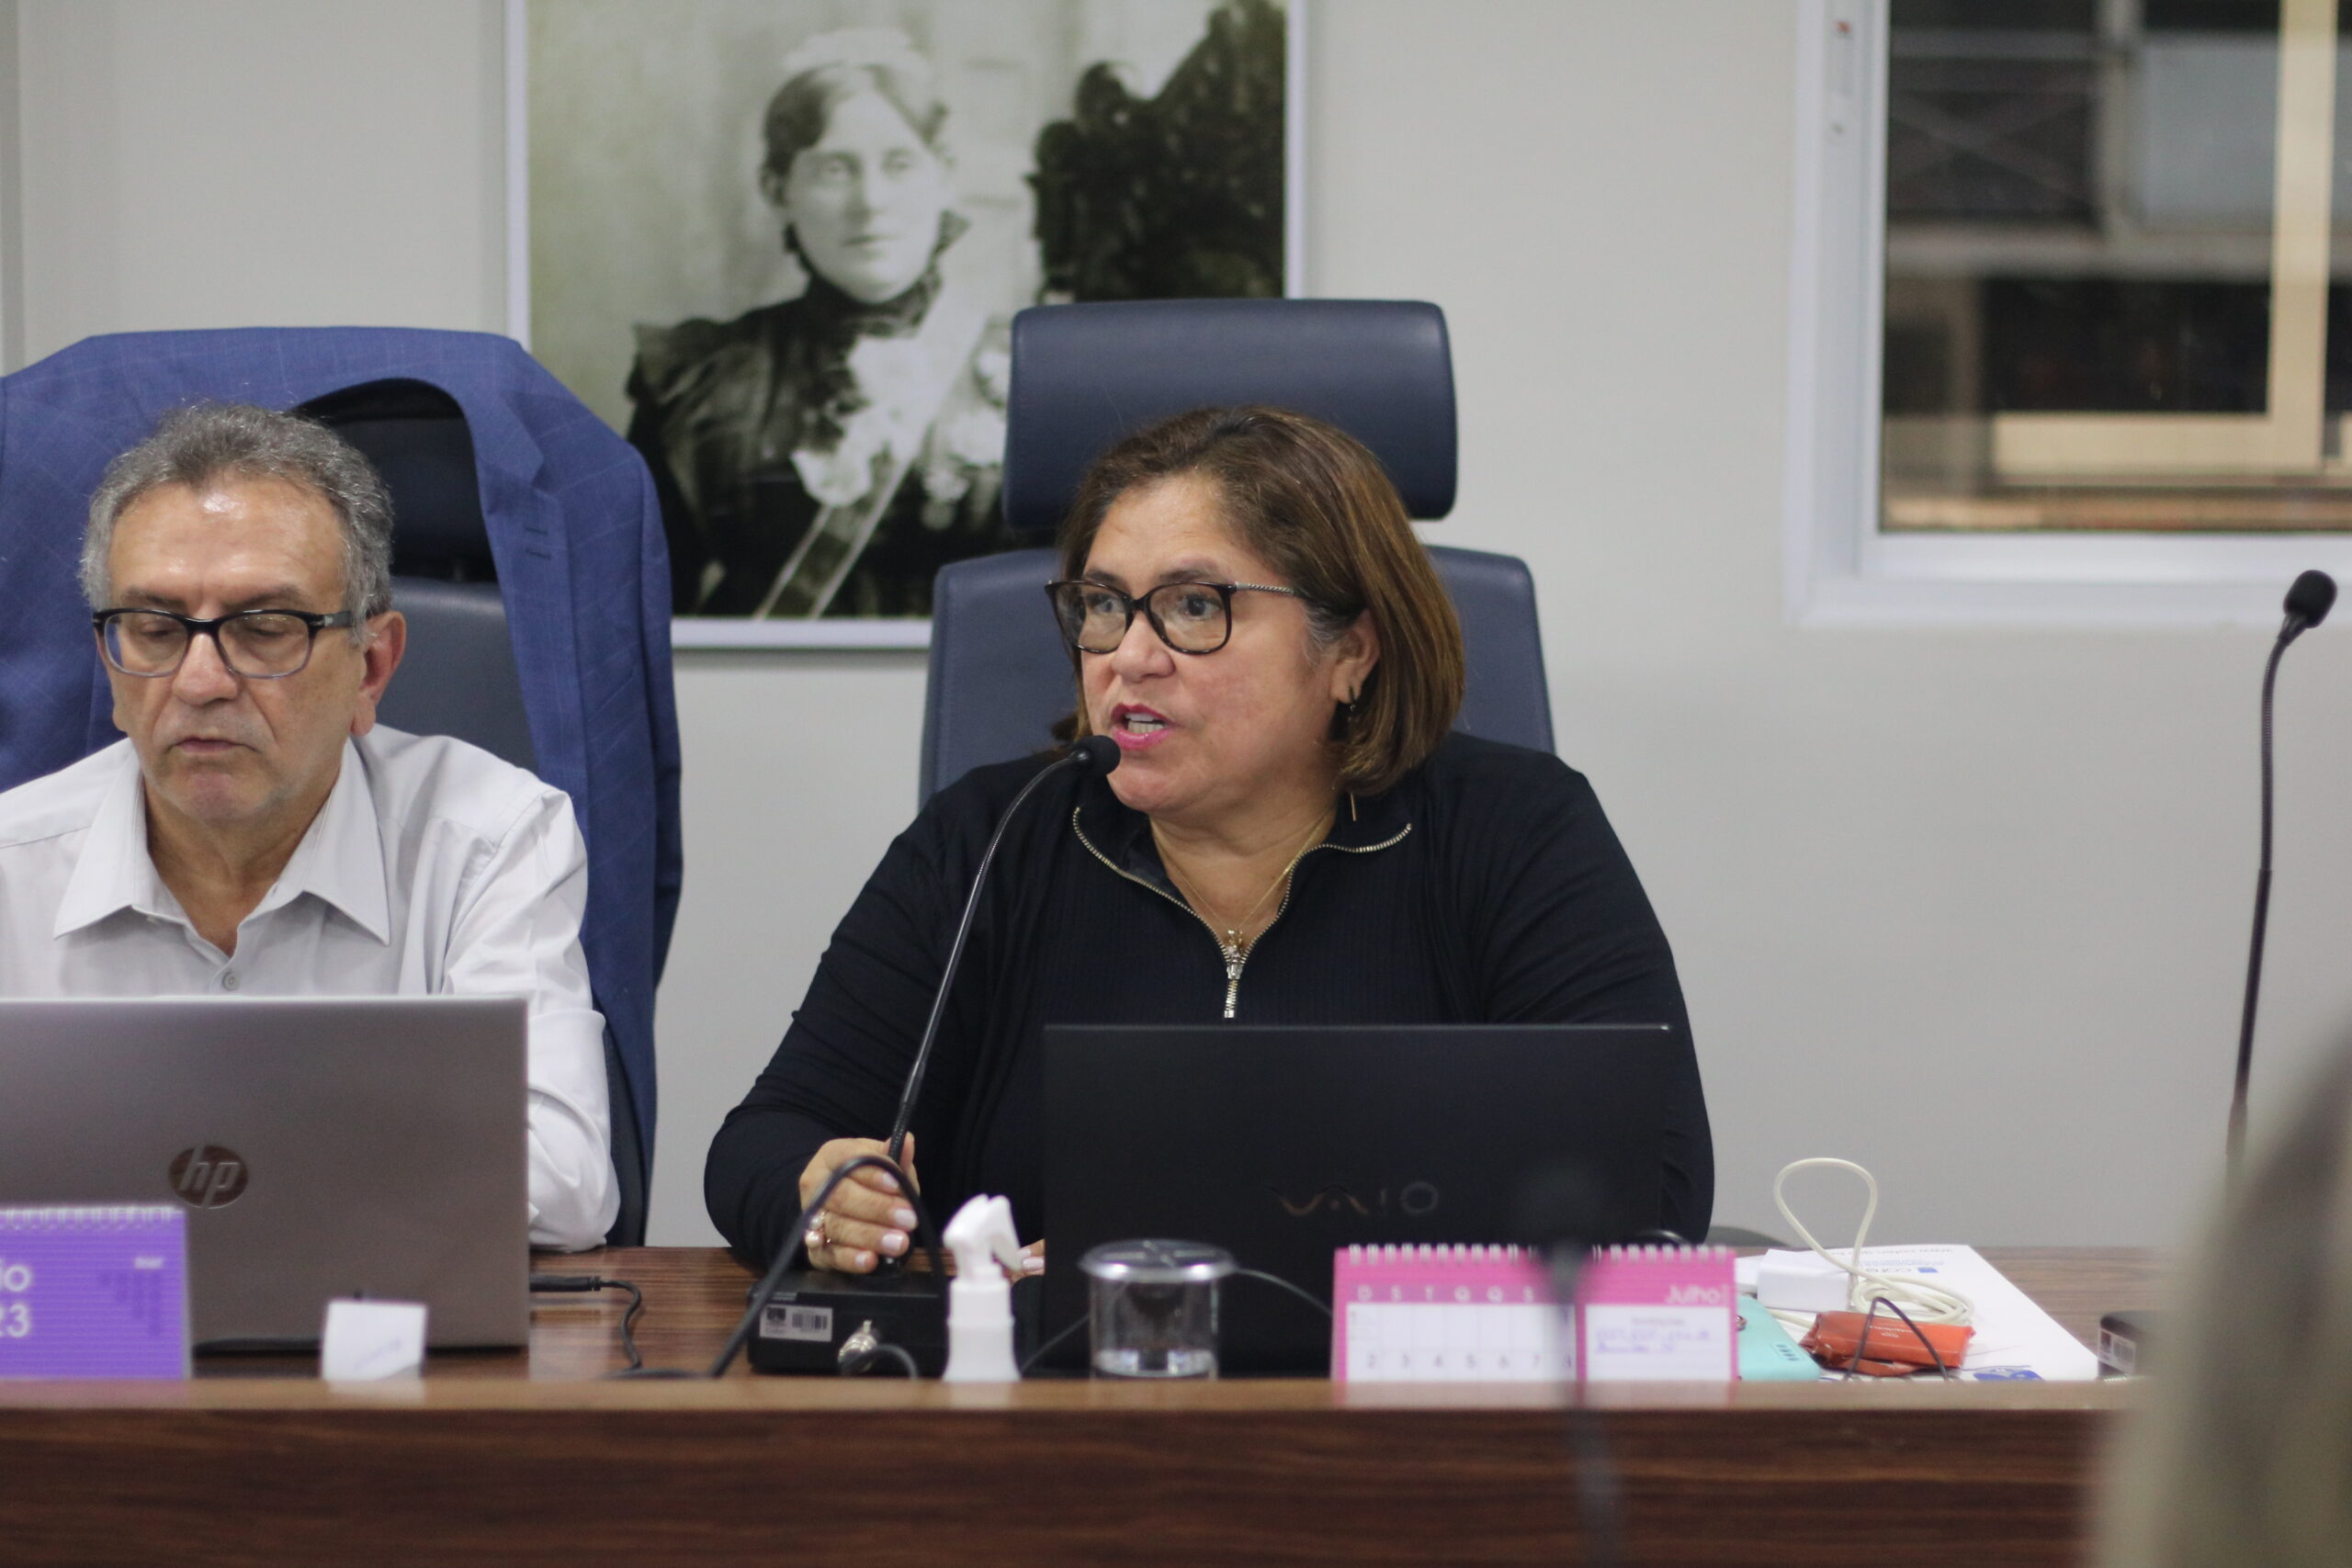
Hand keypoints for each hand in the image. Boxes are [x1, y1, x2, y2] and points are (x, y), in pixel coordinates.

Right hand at [797, 1136, 918, 1273]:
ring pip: (836, 1226)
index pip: (849, 1159)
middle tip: (908, 1219)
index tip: (897, 1186)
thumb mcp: (885, 1166)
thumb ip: (896, 1160)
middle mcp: (815, 1186)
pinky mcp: (814, 1250)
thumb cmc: (871, 1182)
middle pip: (841, 1196)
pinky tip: (870, 1260)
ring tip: (898, 1242)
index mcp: (832, 1156)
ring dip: (869, 1236)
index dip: (873, 1174)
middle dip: (877, 1208)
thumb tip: (908, 1142)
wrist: (844, 1207)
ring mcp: (811, 1218)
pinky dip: (850, 1259)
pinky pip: (828, 1255)